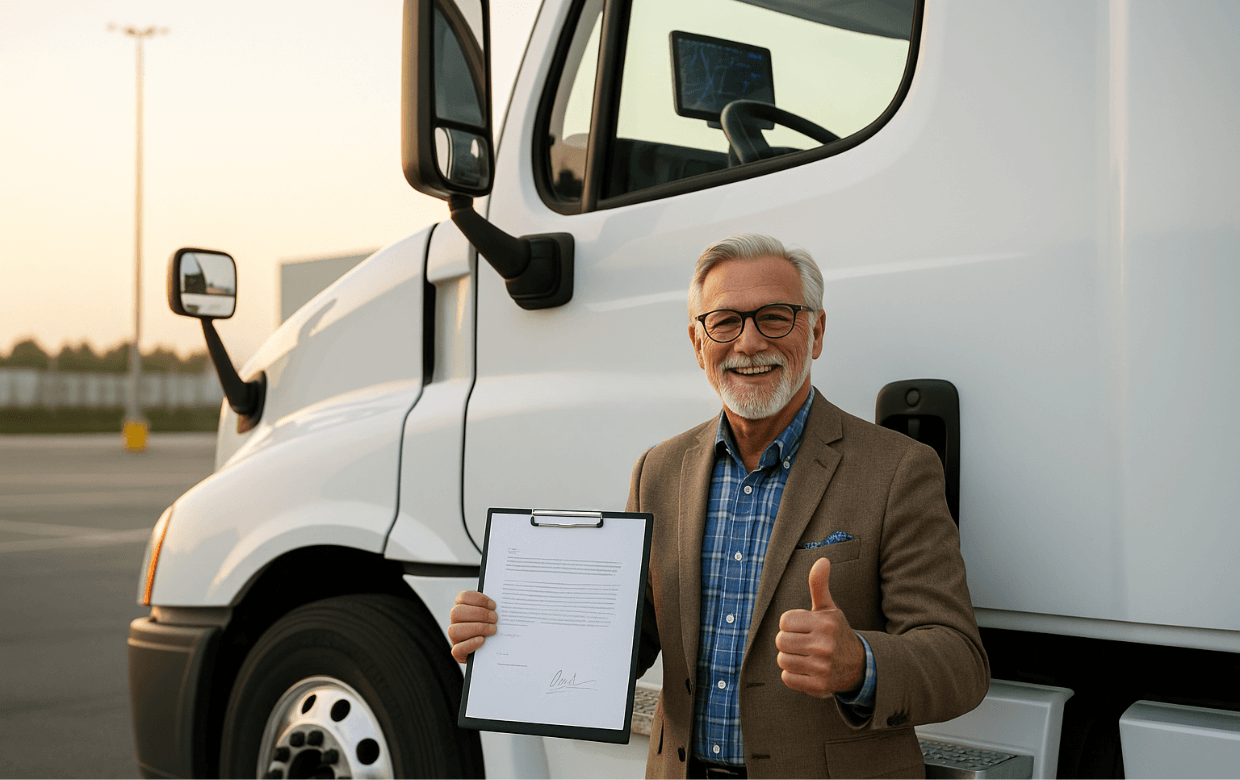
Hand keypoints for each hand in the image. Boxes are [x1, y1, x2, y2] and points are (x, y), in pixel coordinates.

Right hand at [448, 590, 496, 663]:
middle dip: (479, 613)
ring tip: (493, 629)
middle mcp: (456, 622)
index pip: (462, 597)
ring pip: (454, 630)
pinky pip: (457, 649)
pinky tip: (482, 640)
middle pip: (456, 612)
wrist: (493, 650)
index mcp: (463, 608)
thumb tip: (503, 604)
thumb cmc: (494, 627)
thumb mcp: (494, 615)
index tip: (493, 605)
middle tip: (495, 618)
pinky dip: (470, 644)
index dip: (478, 599)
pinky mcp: (458, 653)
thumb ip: (494, 608)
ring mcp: (455, 638)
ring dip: (476, 628)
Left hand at [776, 558, 864, 696]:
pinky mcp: (818, 686)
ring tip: (806, 657)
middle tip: (804, 643)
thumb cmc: (835, 633)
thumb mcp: (829, 609)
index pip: (784, 621)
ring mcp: (822, 666)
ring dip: (790, 659)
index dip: (791, 624)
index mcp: (825, 623)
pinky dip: (793, 675)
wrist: (858, 666)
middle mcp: (824, 644)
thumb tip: (822, 560)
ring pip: (782, 660)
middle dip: (788, 642)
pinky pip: (787, 678)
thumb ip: (819, 585)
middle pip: (780, 641)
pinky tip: (808, 670)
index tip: (804, 628)